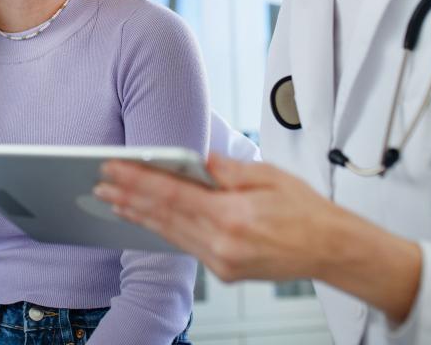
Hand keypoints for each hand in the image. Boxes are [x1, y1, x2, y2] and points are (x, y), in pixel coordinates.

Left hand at [94, 153, 420, 322]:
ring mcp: (222, 262)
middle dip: (128, 197)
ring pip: (170, 234)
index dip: (139, 179)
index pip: (173, 194)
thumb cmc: (306, 210)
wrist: (330, 249)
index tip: (114, 167)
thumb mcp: (270, 176)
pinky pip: (185, 246)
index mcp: (233, 215)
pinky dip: (162, 230)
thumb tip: (200, 158)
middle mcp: (223, 243)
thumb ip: (230, 169)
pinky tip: (147, 220)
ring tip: (112, 200)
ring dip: (138, 216)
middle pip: (164, 216)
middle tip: (100, 183)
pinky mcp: (224, 272)